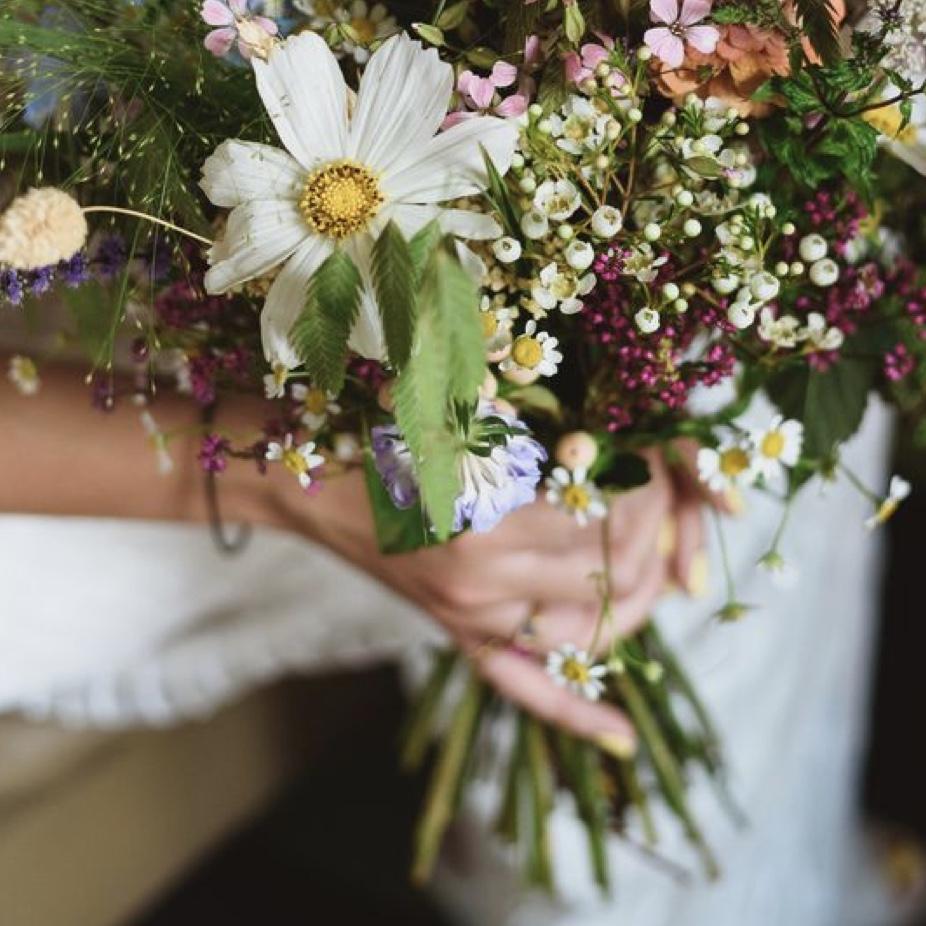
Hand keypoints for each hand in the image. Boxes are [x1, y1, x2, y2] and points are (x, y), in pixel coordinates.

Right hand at [269, 448, 705, 753]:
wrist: (316, 486)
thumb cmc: (381, 438)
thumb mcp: (460, 424)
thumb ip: (534, 444)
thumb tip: (618, 455)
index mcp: (486, 524)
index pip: (603, 518)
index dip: (642, 485)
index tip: (653, 453)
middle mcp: (485, 588)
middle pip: (610, 577)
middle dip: (655, 534)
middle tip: (665, 496)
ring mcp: (473, 623)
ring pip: (590, 636)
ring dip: (641, 601)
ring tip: (664, 561)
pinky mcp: (462, 638)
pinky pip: (527, 690)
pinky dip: (579, 716)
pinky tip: (622, 738)